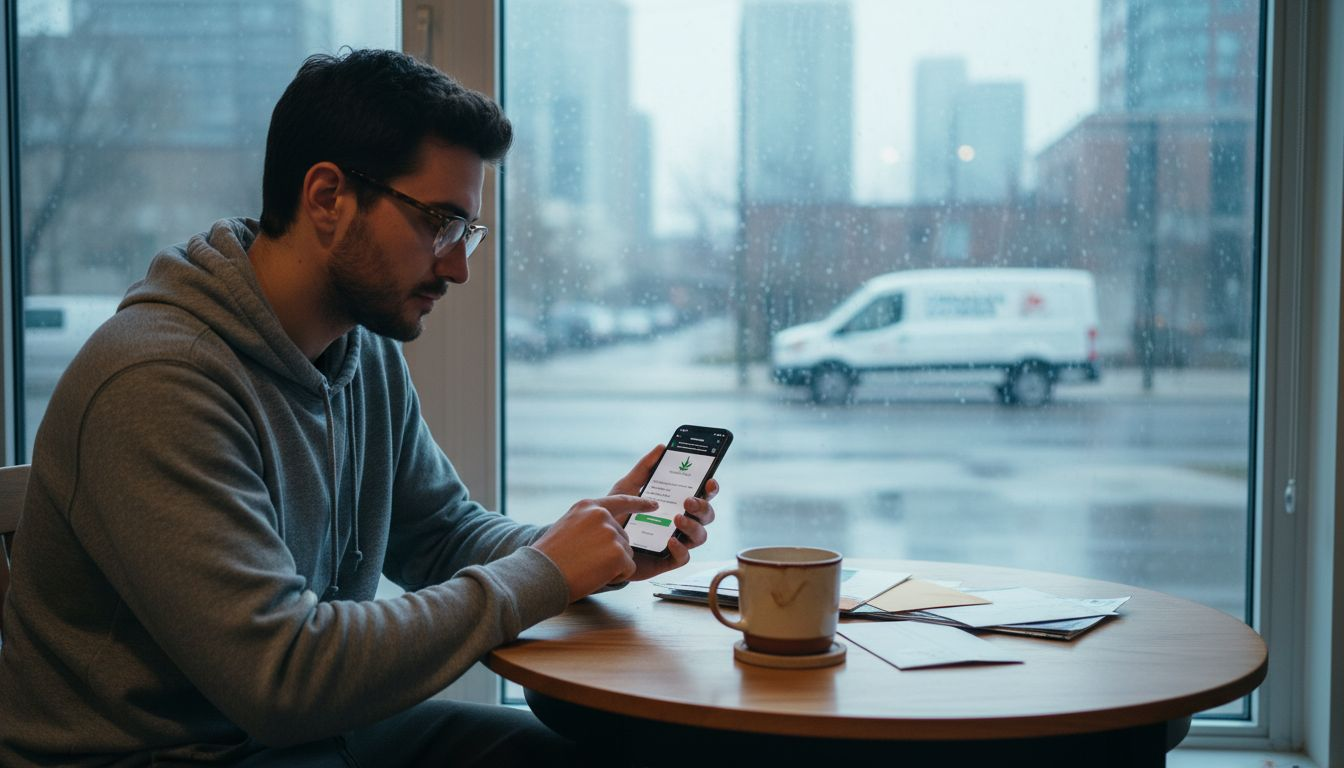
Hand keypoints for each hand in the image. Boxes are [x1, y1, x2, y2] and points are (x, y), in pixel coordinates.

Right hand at [532, 494, 654, 601]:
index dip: (639, 503)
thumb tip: (611, 532)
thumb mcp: (567, 527)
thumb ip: (590, 523)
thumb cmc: (550, 557)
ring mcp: (612, 533)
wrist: (540, 574)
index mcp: (588, 506)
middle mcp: (602, 515)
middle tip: (585, 560)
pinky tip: (595, 575)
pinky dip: (616, 576)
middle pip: (623, 536)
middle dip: (612, 552)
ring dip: (612, 565)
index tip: (654, 505)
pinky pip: (629, 568)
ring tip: (587, 567)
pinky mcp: (619, 553)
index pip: (621, 501)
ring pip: (627, 553)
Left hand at [607, 445, 719, 581]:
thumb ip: (644, 468)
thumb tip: (662, 447)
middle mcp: (681, 523)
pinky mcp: (666, 561)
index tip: (709, 481)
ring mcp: (676, 542)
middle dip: (703, 507)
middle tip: (688, 501)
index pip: (701, 495)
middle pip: (706, 515)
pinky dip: (681, 549)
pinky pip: (684, 558)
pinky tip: (670, 540)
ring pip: (700, 536)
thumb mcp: (627, 488)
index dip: (710, 489)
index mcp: (676, 504)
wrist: (598, 544)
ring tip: (677, 519)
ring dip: (693, 526)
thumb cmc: (617, 514)